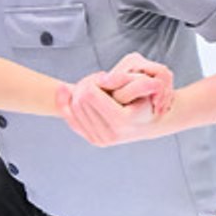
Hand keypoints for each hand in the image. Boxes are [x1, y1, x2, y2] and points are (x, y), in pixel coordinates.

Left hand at [56, 54, 175, 146]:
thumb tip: (101, 80)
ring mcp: (101, 140)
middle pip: (79, 100)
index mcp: (122, 121)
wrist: (151, 121)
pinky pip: (71, 119)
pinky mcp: (94, 140)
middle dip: (86, 84)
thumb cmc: (148, 99)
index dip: (93, 80)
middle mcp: (110, 135)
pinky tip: (64, 90)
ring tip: (94, 87)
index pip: (89, 93)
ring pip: (73, 108)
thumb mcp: (145, 83)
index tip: (102, 75)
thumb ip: (123, 78)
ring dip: (79, 92)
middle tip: (98, 79)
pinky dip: (64, 104)